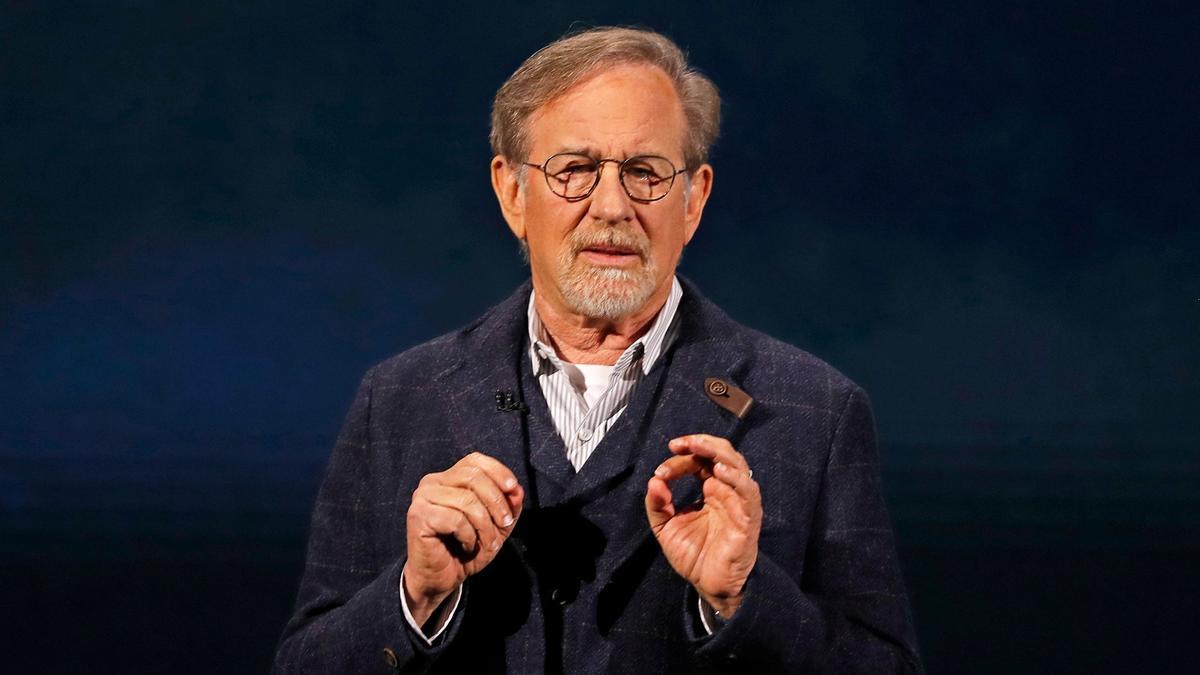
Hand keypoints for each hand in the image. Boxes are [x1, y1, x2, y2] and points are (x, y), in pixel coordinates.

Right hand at [403, 452, 523, 624]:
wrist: (440, 579)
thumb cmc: (465, 549)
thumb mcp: (495, 526)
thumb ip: (508, 506)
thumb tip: (517, 490)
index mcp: (449, 478)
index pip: (474, 461)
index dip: (498, 471)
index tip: (514, 489)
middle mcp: (432, 482)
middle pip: (473, 477)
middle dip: (496, 502)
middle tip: (505, 524)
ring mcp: (423, 497)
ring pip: (466, 500)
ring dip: (485, 525)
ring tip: (488, 542)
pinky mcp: (418, 515)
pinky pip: (455, 519)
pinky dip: (468, 535)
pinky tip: (466, 545)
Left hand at [645, 434, 760, 617]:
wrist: (710, 586)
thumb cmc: (694, 556)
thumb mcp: (666, 528)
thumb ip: (657, 505)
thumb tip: (653, 481)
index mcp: (711, 490)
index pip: (700, 462)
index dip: (681, 460)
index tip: (660, 472)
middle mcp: (727, 492)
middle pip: (723, 454)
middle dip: (702, 443)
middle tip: (680, 443)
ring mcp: (739, 503)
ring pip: (738, 467)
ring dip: (718, 453)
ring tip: (699, 447)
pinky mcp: (748, 519)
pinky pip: (748, 493)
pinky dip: (736, 479)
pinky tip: (718, 473)